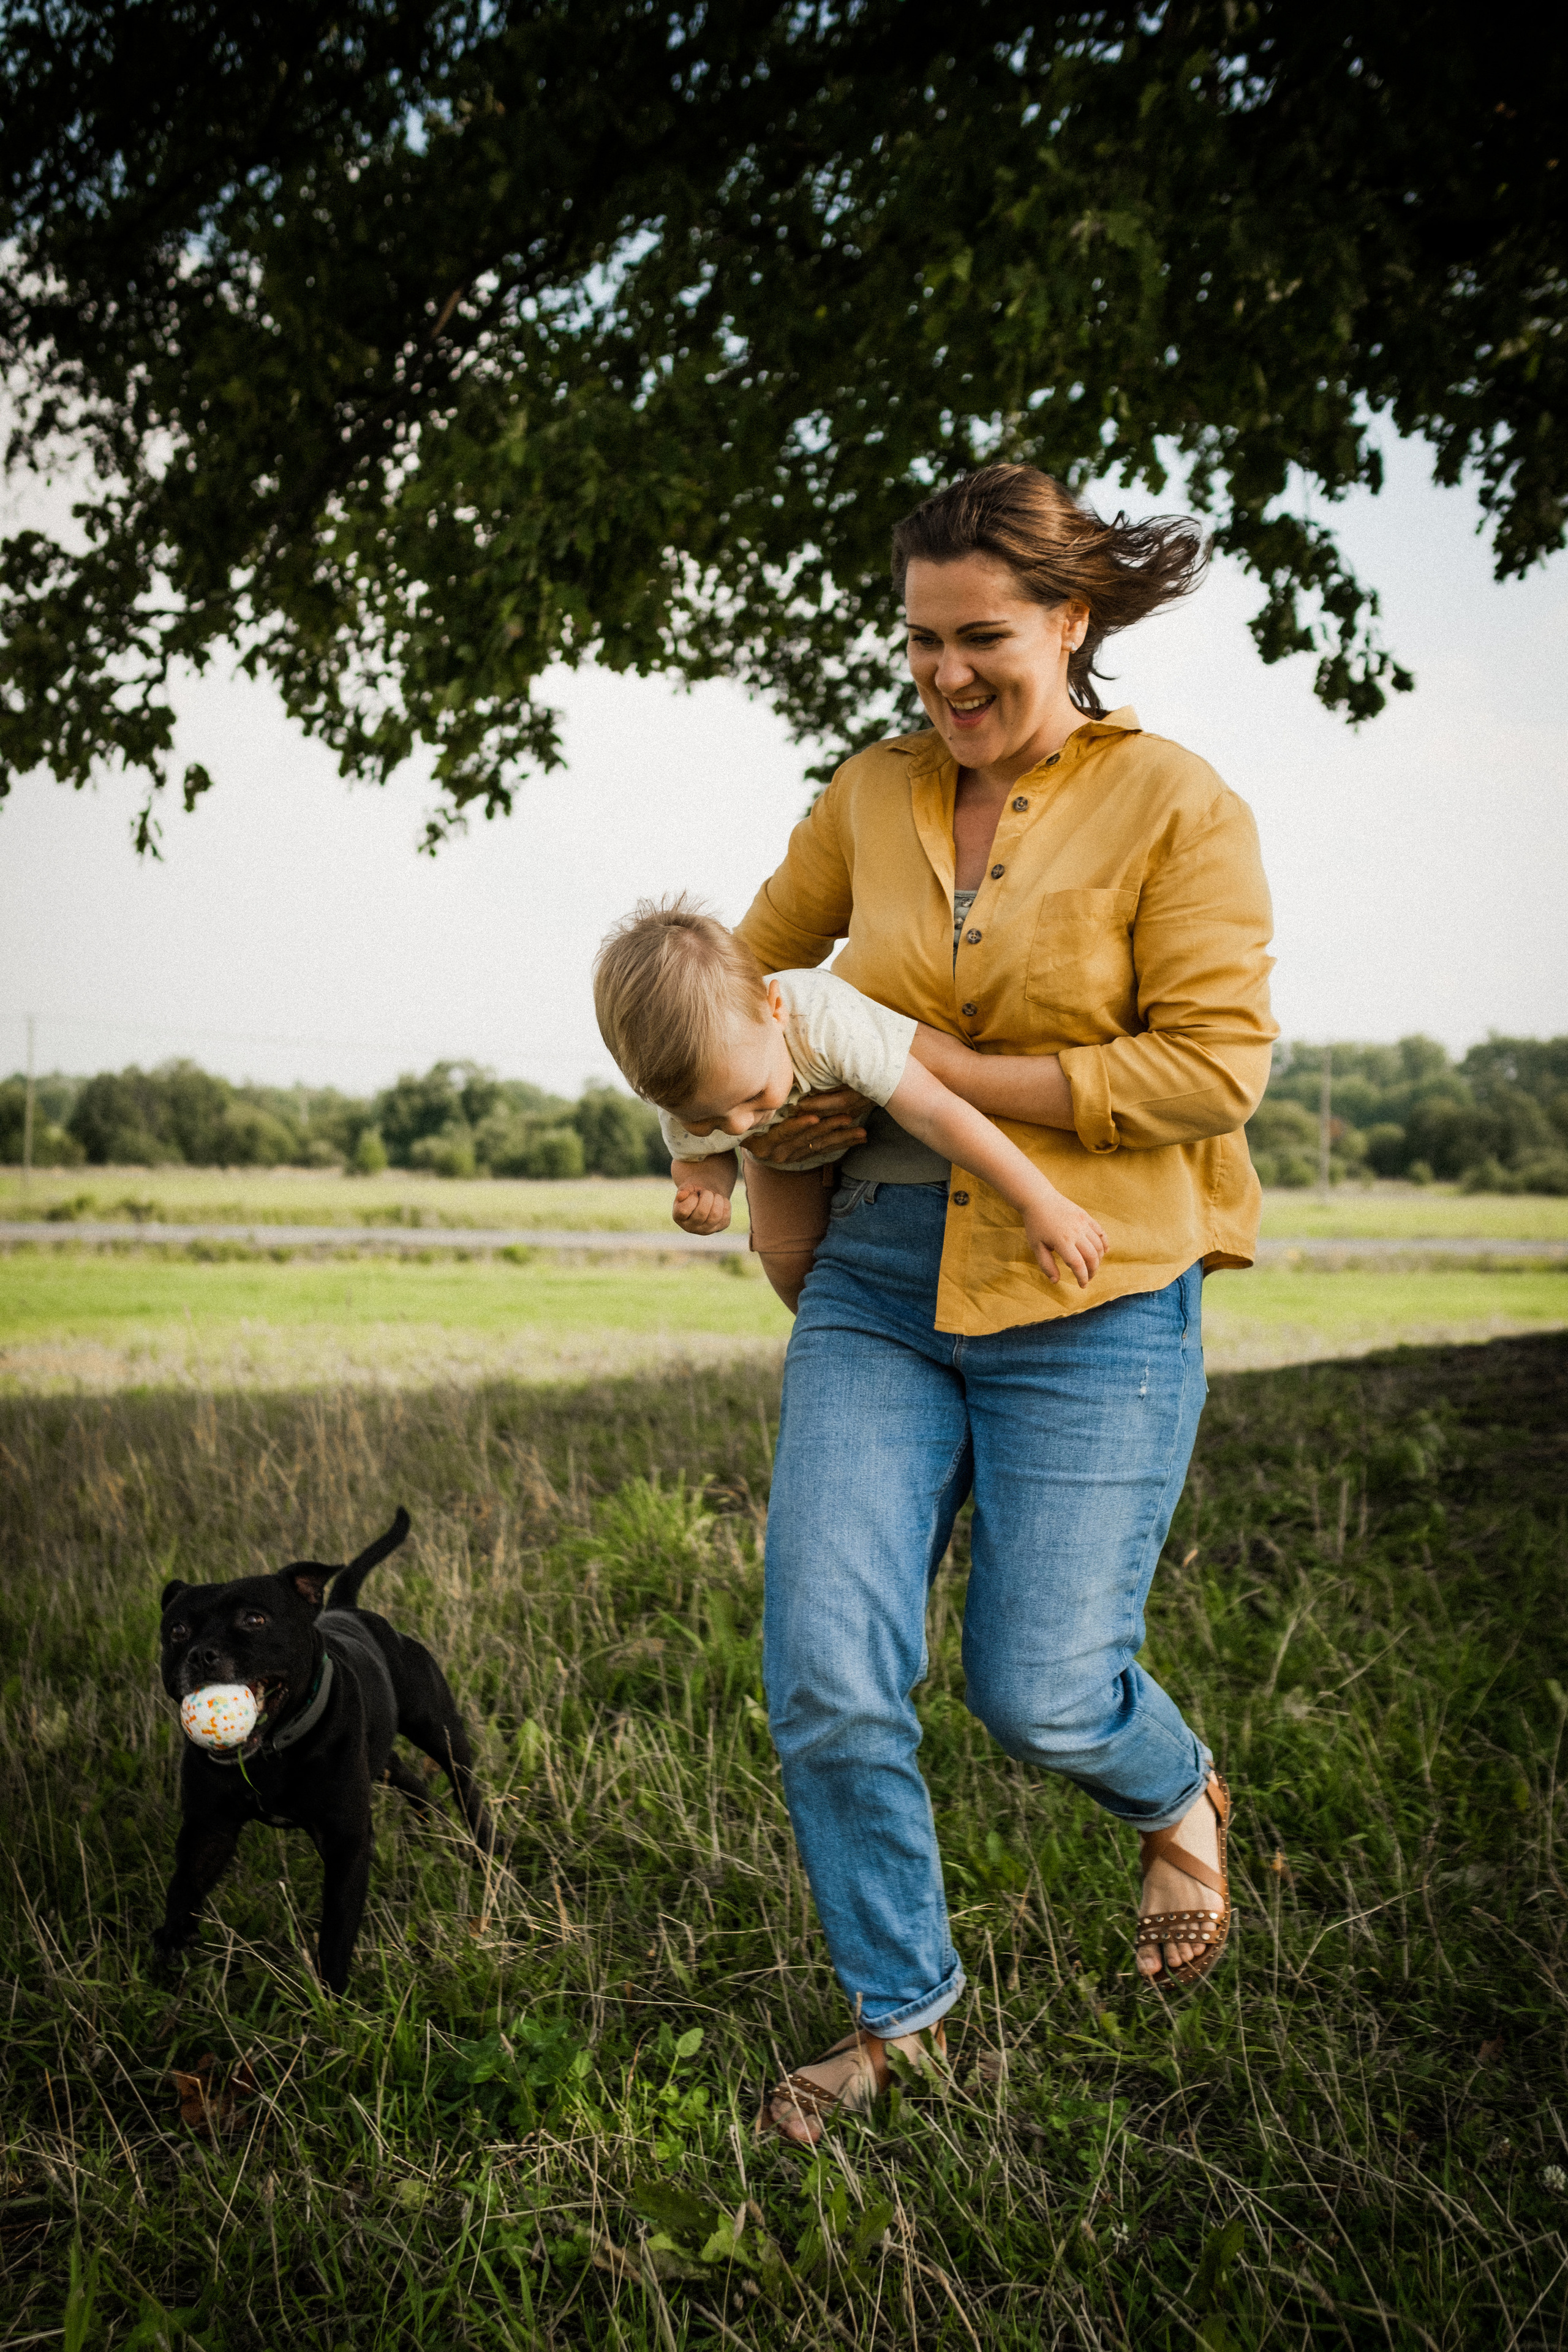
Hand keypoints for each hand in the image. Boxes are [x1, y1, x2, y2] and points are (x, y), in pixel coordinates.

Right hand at [673, 1182, 733, 1235]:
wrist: (706, 1196)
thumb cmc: (694, 1191)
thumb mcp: (687, 1188)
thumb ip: (684, 1190)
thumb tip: (681, 1195)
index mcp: (678, 1217)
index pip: (684, 1210)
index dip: (692, 1197)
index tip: (694, 1194)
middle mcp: (690, 1227)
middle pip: (702, 1212)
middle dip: (707, 1196)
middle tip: (706, 1192)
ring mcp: (706, 1230)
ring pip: (715, 1215)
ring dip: (717, 1199)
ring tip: (713, 1195)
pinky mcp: (720, 1227)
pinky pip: (726, 1214)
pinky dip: (724, 1202)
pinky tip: (719, 1201)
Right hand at [741, 1087, 870, 1166]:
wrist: (750, 1141)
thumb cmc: (752, 1117)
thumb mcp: (755, 1114)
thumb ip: (766, 1106)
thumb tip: (768, 1076)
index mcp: (763, 1144)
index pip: (783, 1132)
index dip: (798, 1125)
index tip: (814, 1116)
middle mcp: (777, 1154)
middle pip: (806, 1139)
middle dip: (828, 1128)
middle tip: (847, 1118)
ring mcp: (792, 1157)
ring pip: (820, 1146)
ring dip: (842, 1137)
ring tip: (860, 1131)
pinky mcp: (805, 1156)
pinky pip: (826, 1150)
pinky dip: (843, 1143)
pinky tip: (860, 1138)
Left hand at [1023, 1189, 1108, 1288]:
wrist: (1039, 1198)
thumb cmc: (1036, 1224)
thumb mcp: (1036, 1246)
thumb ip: (1046, 1265)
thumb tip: (1056, 1281)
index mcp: (1062, 1241)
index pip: (1078, 1265)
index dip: (1082, 1277)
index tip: (1083, 1285)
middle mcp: (1076, 1232)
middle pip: (1092, 1257)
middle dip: (1092, 1271)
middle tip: (1088, 1278)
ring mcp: (1083, 1223)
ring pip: (1099, 1246)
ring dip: (1098, 1259)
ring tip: (1092, 1266)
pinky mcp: (1086, 1216)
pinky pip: (1100, 1232)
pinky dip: (1104, 1243)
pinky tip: (1103, 1252)